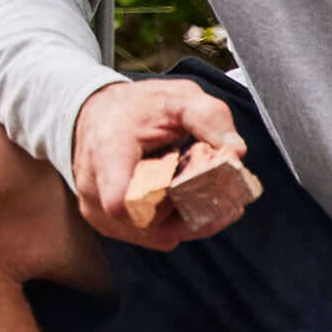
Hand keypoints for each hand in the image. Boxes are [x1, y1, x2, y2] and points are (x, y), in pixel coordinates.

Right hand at [69, 75, 256, 248]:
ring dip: (184, 220)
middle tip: (219, 193)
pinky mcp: (106, 223)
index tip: (200, 190)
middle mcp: (94, 187)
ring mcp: (97, 209)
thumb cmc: (138, 106)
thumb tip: (236, 152)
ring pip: (152, 234)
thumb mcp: (178, 97)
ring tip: (201, 194)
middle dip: (190, 212)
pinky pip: (147, 235)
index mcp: (108, 151)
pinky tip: (184, 201)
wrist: (99, 114)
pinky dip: (172, 223)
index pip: (122, 202)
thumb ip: (210, 117)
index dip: (164, 207)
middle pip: (150, 223)